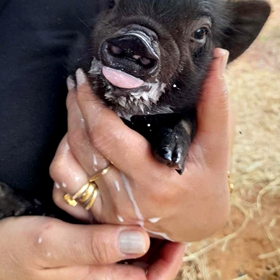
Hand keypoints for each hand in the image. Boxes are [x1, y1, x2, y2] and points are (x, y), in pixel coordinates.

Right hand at [0, 216, 183, 279]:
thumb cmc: (12, 254)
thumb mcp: (50, 244)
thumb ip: (94, 245)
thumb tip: (141, 240)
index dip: (170, 263)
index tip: (177, 232)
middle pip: (144, 273)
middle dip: (163, 250)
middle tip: (168, 215)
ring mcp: (88, 270)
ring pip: (130, 261)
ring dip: (145, 240)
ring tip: (151, 210)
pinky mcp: (79, 258)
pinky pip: (111, 250)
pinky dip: (123, 233)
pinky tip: (120, 211)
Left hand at [50, 48, 231, 242]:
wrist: (200, 223)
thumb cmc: (208, 181)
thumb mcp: (217, 144)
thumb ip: (216, 102)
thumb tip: (217, 57)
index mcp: (155, 180)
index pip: (107, 135)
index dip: (90, 102)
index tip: (85, 76)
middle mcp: (126, 200)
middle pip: (82, 145)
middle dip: (74, 107)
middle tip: (76, 81)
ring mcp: (108, 213)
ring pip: (66, 166)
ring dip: (65, 130)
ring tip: (74, 104)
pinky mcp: (98, 218)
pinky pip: (63, 190)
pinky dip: (62, 161)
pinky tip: (70, 142)